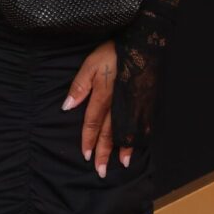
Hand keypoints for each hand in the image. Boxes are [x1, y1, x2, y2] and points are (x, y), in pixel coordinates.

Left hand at [60, 38, 133, 174]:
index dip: (88, 140)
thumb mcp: (90, 64)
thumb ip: (79, 86)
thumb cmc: (113, 52)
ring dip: (123, 150)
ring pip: (127, 132)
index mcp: (104, 96)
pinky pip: (143, 124)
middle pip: (109, 133)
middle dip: (103, 153)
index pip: (93, 123)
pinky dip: (140, 138)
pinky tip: (138, 146)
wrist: (143, 43)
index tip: (85, 156)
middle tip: (100, 171)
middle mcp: (120, 105)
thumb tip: (66, 107)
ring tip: (120, 165)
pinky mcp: (146, 101)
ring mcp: (135, 105)